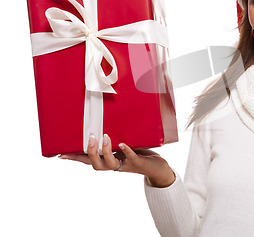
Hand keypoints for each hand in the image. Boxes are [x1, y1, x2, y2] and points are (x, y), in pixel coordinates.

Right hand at [59, 134, 175, 187]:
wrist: (158, 168)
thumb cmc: (139, 153)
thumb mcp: (125, 143)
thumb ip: (115, 135)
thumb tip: (105, 119)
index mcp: (108, 160)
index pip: (88, 160)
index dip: (75, 158)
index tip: (60, 154)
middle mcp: (115, 164)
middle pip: (96, 165)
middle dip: (91, 153)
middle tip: (90, 138)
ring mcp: (126, 165)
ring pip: (110, 164)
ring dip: (106, 151)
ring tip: (105, 137)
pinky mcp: (139, 163)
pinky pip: (131, 158)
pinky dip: (126, 152)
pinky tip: (123, 144)